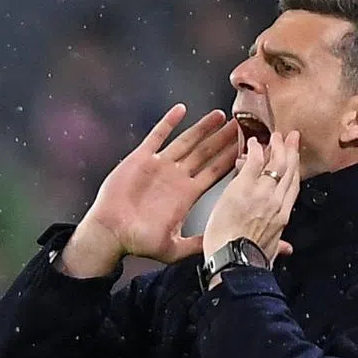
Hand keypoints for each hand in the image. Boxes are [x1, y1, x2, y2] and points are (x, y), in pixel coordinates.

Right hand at [58, 104, 237, 275]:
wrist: (110, 234)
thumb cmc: (137, 242)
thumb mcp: (173, 248)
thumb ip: (196, 244)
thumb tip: (219, 245)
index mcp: (187, 195)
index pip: (215, 172)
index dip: (231, 160)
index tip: (247, 149)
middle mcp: (177, 178)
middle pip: (206, 153)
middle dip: (223, 139)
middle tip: (243, 125)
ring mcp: (160, 166)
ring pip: (186, 141)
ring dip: (202, 128)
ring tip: (220, 115)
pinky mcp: (140, 159)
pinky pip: (157, 136)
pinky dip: (168, 122)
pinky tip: (181, 110)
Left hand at [202, 131, 301, 266]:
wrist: (235, 261)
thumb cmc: (249, 262)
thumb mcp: (270, 253)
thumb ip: (279, 246)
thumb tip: (286, 249)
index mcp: (282, 217)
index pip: (292, 186)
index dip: (295, 169)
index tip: (296, 158)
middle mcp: (276, 201)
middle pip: (288, 170)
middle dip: (291, 151)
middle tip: (291, 137)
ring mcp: (261, 193)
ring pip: (276, 164)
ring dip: (277, 147)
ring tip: (276, 135)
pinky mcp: (243, 188)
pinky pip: (254, 162)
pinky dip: (256, 150)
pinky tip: (254, 141)